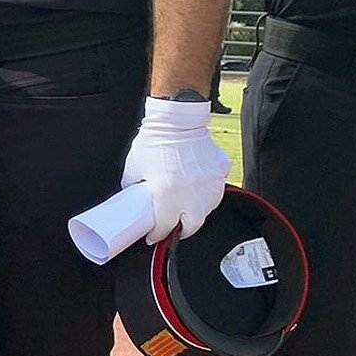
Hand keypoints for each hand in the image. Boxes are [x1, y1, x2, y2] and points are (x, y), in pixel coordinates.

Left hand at [121, 96, 230, 241]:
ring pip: (207, 209)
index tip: (153, 236)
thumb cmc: (154, 141)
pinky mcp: (220, 171)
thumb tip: (134, 201)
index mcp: (167, 194)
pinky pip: (216, 189)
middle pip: (192, 226)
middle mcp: (191, 193)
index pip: (165, 227)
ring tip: (185, 208)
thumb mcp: (134, 169)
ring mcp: (209, 183)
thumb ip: (135, 188)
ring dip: (196, 212)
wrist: (177, 119)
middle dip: (182, 231)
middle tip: (174, 228)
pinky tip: (198, 188)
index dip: (158, 235)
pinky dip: (207, 192)